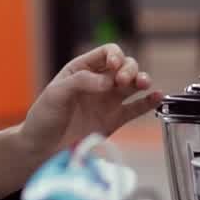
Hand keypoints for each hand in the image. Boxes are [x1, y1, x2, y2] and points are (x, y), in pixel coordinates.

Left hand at [19, 44, 163, 156]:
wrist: (42, 147)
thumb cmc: (44, 117)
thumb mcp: (56, 93)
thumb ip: (81, 82)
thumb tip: (108, 82)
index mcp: (81, 70)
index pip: (107, 53)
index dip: (116, 56)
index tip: (115, 67)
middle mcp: (98, 82)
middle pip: (125, 66)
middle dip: (129, 69)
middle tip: (123, 81)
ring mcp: (108, 100)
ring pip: (133, 85)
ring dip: (142, 81)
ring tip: (144, 84)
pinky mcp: (114, 119)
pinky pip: (136, 108)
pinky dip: (148, 102)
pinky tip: (157, 97)